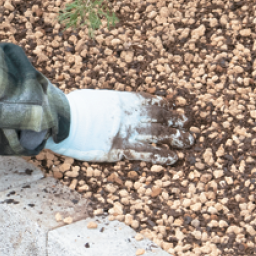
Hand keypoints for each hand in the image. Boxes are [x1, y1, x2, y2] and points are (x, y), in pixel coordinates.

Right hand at [44, 89, 192, 164]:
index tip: (172, 108)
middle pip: (159, 117)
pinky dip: (161, 155)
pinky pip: (146, 153)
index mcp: (123, 101)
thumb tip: (108, 105)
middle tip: (187, 123)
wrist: (66, 120)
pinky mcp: (121, 149)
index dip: (163, 106)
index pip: (149, 102)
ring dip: (175, 137)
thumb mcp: (94, 98)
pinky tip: (173, 158)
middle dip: (175, 120)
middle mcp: (130, 115)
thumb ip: (107, 102)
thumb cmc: (73, 108)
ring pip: (158, 134)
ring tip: (188, 141)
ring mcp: (127, 132)